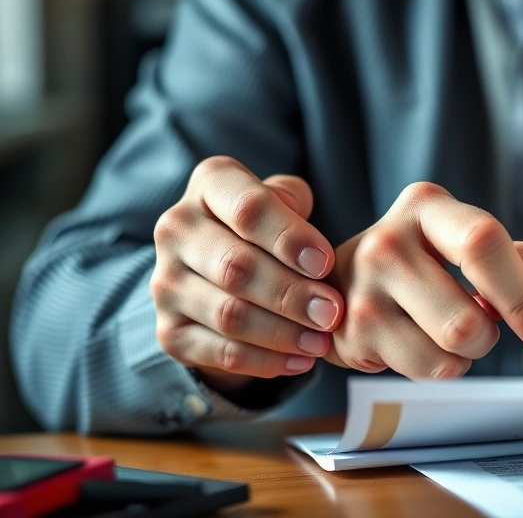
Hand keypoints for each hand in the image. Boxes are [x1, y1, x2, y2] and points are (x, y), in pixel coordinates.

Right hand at [151, 157, 344, 391]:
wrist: (221, 268)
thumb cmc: (266, 227)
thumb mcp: (283, 200)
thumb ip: (297, 207)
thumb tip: (314, 252)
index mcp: (210, 185)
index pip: (248, 208)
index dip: (289, 238)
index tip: (325, 263)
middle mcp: (176, 229)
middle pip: (236, 267)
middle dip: (291, 293)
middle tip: (331, 312)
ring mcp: (167, 282)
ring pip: (228, 314)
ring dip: (281, 333)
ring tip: (321, 341)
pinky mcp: (170, 331)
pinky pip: (219, 352)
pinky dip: (264, 361)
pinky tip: (300, 361)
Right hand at [323, 182, 522, 378]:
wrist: (336, 285)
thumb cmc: (419, 262)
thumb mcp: (458, 240)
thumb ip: (507, 255)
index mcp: (426, 206)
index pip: (484, 245)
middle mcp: (389, 240)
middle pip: (470, 319)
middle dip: (490, 335)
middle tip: (479, 323)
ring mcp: (365, 288)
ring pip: (450, 351)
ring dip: (465, 354)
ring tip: (442, 330)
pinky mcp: (352, 332)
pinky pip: (426, 370)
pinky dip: (439, 366)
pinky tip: (417, 342)